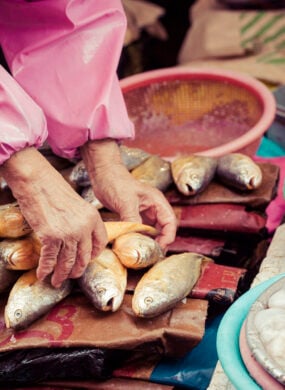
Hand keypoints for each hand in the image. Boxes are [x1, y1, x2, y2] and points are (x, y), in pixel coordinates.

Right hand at [0, 147, 107, 286]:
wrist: (37, 181)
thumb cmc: (54, 190)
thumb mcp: (77, 205)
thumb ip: (82, 221)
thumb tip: (78, 239)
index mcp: (93, 218)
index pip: (100, 243)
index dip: (94, 255)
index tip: (87, 261)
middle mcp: (84, 228)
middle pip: (84, 257)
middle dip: (77, 270)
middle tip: (71, 276)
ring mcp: (68, 233)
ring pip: (67, 262)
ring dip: (61, 274)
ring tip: (56, 281)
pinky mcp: (51, 237)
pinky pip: (50, 260)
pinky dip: (45, 269)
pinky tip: (42, 274)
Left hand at [81, 140, 176, 248]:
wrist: (103, 175)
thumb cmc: (116, 182)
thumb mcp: (125, 201)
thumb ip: (132, 218)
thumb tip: (136, 236)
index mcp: (157, 201)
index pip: (170, 222)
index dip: (168, 236)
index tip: (159, 247)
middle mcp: (153, 208)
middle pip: (164, 229)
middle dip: (160, 242)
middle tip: (151, 254)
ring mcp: (144, 212)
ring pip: (153, 231)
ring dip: (150, 241)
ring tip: (143, 252)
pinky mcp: (134, 216)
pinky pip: (141, 230)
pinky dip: (139, 238)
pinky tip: (133, 244)